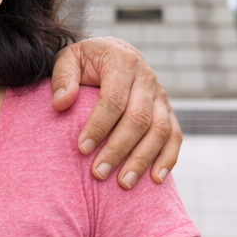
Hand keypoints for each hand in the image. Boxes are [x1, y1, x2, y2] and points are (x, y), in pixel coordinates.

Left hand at [51, 36, 180, 188]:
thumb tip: (61, 103)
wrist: (115, 53)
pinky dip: (168, 159)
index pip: (114, 99)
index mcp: (123, 63)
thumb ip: (63, 78)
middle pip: (139, 119)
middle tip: (98, 173)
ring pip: (159, 131)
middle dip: (118, 149)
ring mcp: (161, 96)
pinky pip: (175, 136)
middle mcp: (147, 79)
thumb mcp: (69, 58)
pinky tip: (155, 180)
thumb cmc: (87, 60)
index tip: (82, 148)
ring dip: (142, 159)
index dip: (99, 125)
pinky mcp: (168, 112)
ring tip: (123, 183)